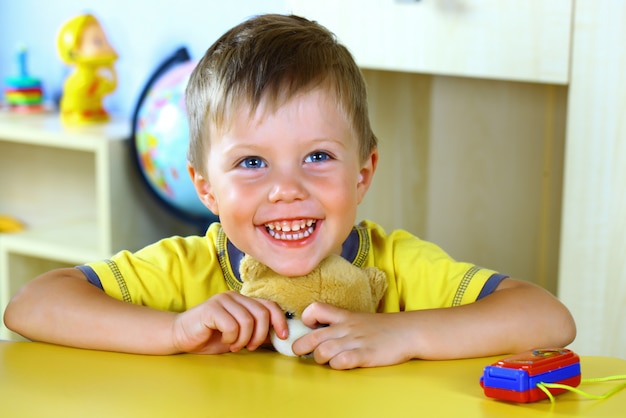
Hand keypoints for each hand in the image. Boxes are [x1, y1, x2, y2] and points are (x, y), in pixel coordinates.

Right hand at [171, 291, 287, 353]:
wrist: (180, 336)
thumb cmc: (210, 337)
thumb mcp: (239, 336)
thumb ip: (256, 332)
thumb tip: (279, 335)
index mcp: (243, 300)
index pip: (270, 305)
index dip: (280, 321)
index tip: (282, 336)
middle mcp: (234, 296)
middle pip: (262, 313)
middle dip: (261, 335)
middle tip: (250, 346)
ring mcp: (223, 300)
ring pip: (248, 320)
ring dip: (244, 339)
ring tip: (235, 345)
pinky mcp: (211, 308)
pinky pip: (232, 325)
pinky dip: (232, 338)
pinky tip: (226, 341)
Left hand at [291, 302, 412, 369]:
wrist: (408, 331)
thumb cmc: (382, 328)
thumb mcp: (358, 319)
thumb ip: (340, 324)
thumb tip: (321, 333)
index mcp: (344, 316)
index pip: (316, 309)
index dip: (307, 318)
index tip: (308, 327)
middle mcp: (346, 328)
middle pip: (313, 336)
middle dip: (300, 346)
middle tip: (300, 352)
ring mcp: (355, 341)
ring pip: (323, 351)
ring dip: (319, 358)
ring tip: (325, 360)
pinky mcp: (366, 355)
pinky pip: (343, 361)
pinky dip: (337, 365)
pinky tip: (341, 364)